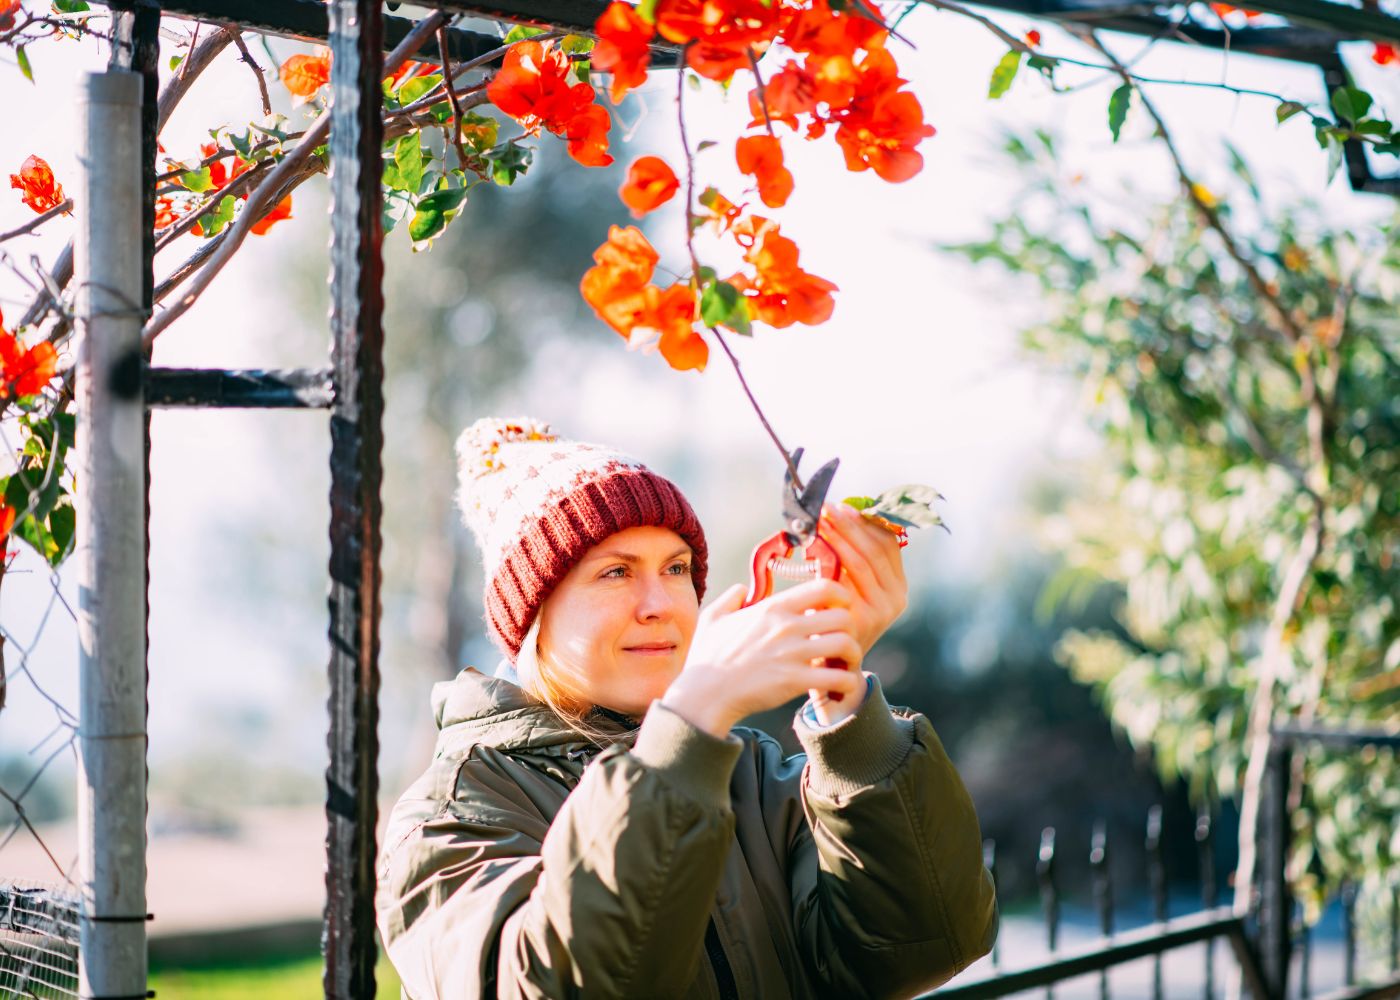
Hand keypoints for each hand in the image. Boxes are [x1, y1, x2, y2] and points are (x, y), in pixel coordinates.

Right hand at [661, 579, 864, 738]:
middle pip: (844, 616)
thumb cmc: (706, 658)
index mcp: (772, 608)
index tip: (837, 611)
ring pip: (847, 644)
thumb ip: (730, 599)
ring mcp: (792, 654)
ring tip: (845, 666)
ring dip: (853, 656)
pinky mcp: (795, 681)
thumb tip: (741, 589)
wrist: (704, 695)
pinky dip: (847, 683)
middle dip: (851, 629)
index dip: (841, 597)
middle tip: (843, 643)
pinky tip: (839, 688)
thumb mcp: (712, 619)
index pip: (825, 586)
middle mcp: (786, 626)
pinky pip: (839, 677)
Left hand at [817, 502, 908, 654]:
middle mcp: (897, 597)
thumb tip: (840, 513)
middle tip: (828, 507)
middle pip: (876, 547)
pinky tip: (815, 546)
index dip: (867, 520)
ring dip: (840, 537)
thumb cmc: (836, 618)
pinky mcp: (864, 618)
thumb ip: (853, 560)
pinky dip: (832, 559)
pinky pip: (847, 580)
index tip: (845, 504)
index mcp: (899, 586)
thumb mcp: (852, 588)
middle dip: (851, 524)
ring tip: (821, 520)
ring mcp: (883, 609)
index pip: (889, 542)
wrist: (832, 665)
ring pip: (862, 561)